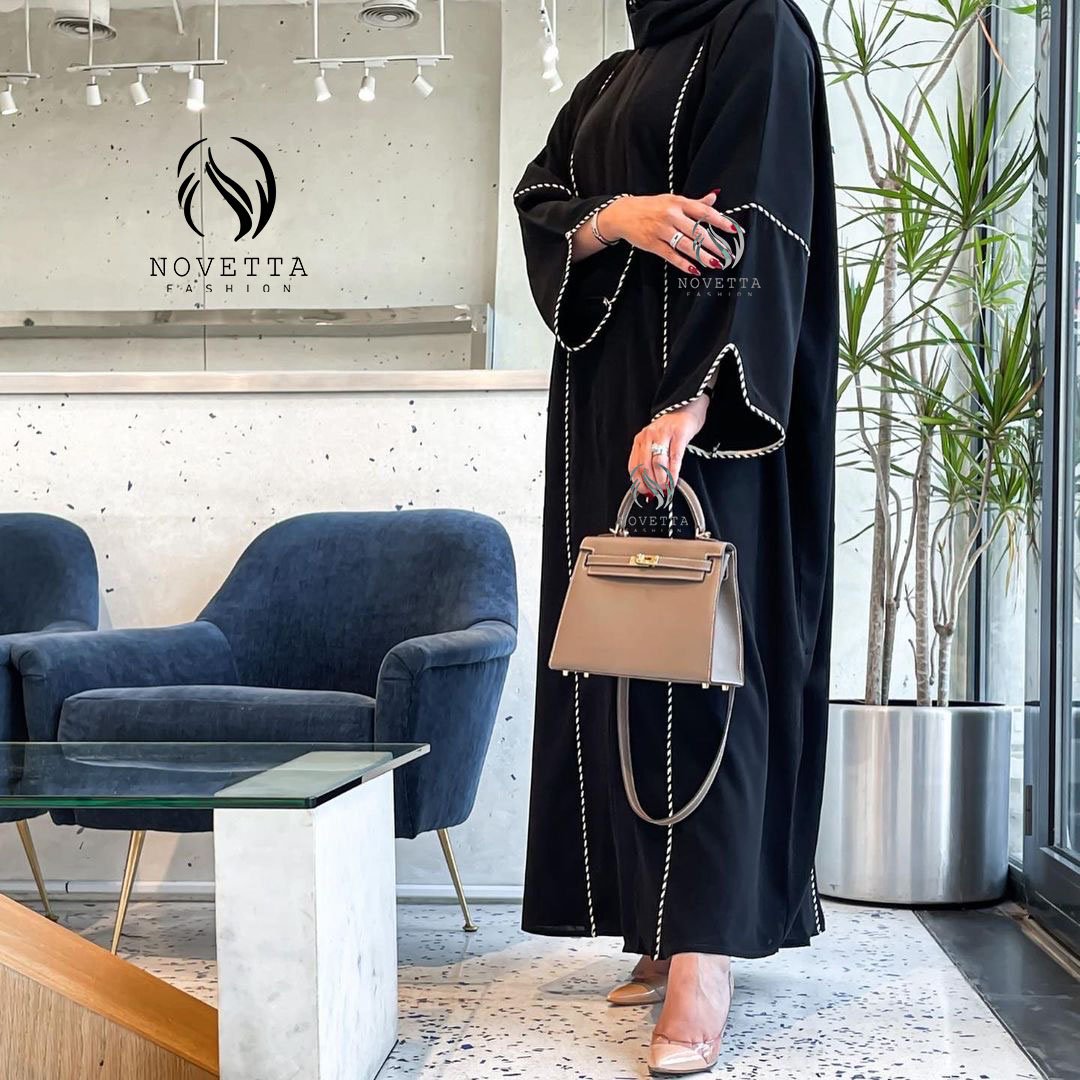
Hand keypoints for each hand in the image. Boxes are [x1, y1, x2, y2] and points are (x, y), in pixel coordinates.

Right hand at [598, 193, 739, 275]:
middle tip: (727, 254)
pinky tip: (694, 269)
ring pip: (686, 245)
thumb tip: (714, 198)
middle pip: (697, 232)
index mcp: (678, 203)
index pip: (703, 212)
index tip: (733, 230)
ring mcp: (661, 230)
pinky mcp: (652, 244)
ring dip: (702, 256)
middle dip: (714, 244)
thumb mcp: (672, 200)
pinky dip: (683, 263)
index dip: (719, 221)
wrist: (623, 213)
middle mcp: (671, 215)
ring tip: (715, 264)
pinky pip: (671, 255)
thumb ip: (694, 203)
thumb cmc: (651, 207)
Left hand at [628, 395, 709, 497]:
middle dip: (650, 483)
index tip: (643, 492)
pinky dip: (673, 472)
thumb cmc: (672, 426)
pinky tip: (674, 480)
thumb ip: (652, 460)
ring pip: (658, 463)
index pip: (634, 465)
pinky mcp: (679, 435)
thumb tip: (651, 485)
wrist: (686, 405)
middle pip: (644, 466)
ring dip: (661, 480)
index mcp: (640, 439)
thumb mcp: (656, 441)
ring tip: (665, 488)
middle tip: (655, 493)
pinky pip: (675, 457)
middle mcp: (649, 436)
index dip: (638, 482)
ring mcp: (664, 434)